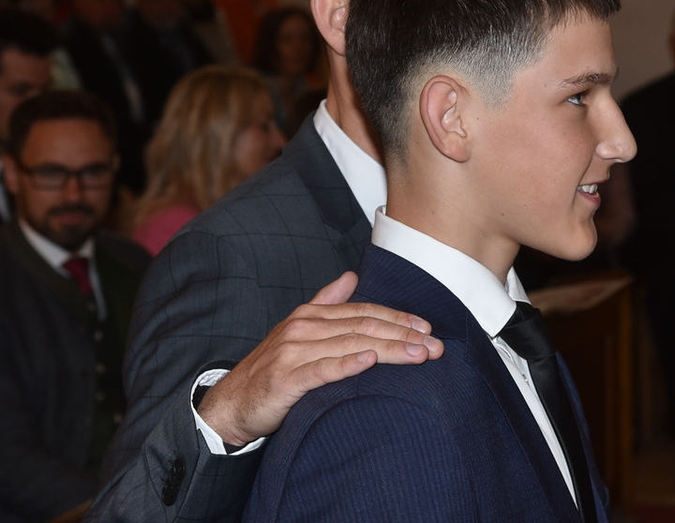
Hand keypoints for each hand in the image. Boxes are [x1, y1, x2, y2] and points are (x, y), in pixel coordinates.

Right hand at [196, 271, 443, 446]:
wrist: (230, 405)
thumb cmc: (271, 370)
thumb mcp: (298, 332)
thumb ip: (326, 303)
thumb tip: (351, 277)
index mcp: (311, 315)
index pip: (365, 312)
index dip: (398, 318)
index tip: (427, 328)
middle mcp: (303, 328)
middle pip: (364, 327)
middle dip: (404, 335)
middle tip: (435, 346)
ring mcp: (293, 352)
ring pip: (351, 345)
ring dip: (389, 350)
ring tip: (418, 355)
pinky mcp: (285, 378)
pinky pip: (322, 369)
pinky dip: (348, 364)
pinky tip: (370, 362)